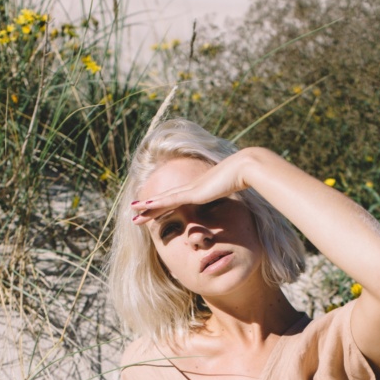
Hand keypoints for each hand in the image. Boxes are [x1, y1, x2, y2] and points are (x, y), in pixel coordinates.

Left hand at [131, 150, 250, 224]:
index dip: (163, 205)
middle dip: (149, 206)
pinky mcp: (193, 193)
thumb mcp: (233, 193)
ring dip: (147, 206)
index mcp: (200, 190)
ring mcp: (191, 190)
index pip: (177, 199)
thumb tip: (231, 200)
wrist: (246, 168)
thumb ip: (227, 197)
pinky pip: (171, 201)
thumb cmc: (244, 180)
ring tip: (132, 211)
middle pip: (165, 199)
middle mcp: (192, 188)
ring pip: (163, 200)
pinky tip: (145, 207)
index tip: (153, 210)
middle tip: (134, 210)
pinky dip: (157, 204)